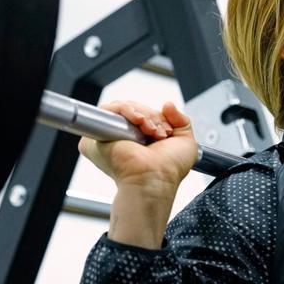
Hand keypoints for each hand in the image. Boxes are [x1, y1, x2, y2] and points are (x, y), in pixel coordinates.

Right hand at [77, 100, 197, 200]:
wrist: (155, 178)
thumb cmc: (169, 170)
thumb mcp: (185, 141)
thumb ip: (181, 119)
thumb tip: (167, 104)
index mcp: (140, 141)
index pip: (144, 114)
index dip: (156, 117)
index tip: (165, 132)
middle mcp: (124, 139)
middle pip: (134, 108)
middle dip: (151, 116)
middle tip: (159, 133)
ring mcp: (110, 136)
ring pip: (123, 107)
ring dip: (142, 114)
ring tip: (149, 131)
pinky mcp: (97, 134)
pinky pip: (109, 109)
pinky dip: (126, 110)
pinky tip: (138, 122)